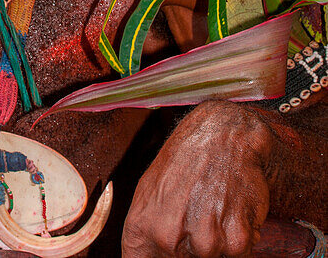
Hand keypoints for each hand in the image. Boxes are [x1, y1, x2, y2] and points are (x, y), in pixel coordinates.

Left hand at [122, 100, 271, 256]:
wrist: (222, 135)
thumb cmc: (185, 161)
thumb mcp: (149, 191)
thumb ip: (145, 232)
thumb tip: (141, 257)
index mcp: (142, 226)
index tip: (171, 247)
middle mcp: (168, 237)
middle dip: (191, 248)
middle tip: (196, 214)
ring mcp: (203, 240)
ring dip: (217, 242)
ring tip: (213, 208)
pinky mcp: (236, 240)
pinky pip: (238, 254)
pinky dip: (239, 237)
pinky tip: (231, 209)